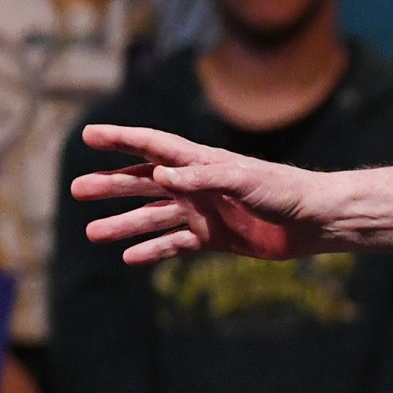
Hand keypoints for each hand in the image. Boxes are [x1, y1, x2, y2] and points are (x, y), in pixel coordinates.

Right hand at [69, 124, 392, 264]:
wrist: (316, 221)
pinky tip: (129, 257)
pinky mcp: (215, 237)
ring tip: (92, 232)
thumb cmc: (285, 191)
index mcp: (202, 163)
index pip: (153, 146)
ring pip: (153, 217)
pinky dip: (153, 250)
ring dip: (124, 223)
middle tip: (76, 190)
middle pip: (144, 182)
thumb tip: (163, 173)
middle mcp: (197, 185)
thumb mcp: (245, 180)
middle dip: (111, 184)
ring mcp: (203, 212)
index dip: (121, 139)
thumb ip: (205, 177)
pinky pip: (176, 244)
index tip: (88, 135)